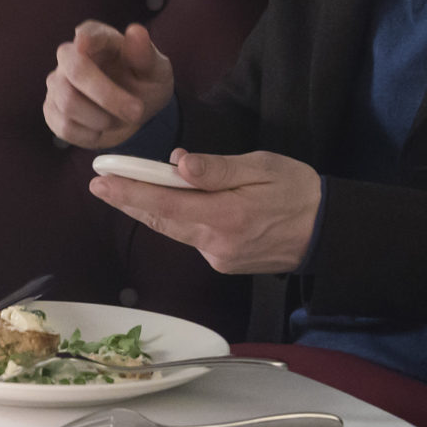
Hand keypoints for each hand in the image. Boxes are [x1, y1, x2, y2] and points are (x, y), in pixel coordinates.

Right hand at [44, 21, 174, 147]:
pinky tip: (101, 129)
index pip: (89, 32)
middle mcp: (71, 57)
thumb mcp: (156, 72)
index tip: (84, 42)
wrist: (131, 114)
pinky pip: (63, 126)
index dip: (86, 38)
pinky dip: (89, 135)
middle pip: (75, 70)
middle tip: (137, 112)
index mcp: (100, 40)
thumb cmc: (143, 85)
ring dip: (101, 119)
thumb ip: (145, 54)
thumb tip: (136, 31)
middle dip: (107, 95)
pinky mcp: (51, 110)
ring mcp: (57, 83)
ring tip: (119, 120)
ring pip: (68, 102)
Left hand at [88, 149, 319, 274]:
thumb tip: (179, 164)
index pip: (166, 203)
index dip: (130, 193)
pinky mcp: (223, 262)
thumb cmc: (297, 190)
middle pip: (162, 220)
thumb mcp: (262, 166)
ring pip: (174, 229)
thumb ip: (218, 169)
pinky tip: (166, 204)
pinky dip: (175, 219)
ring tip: (121, 190)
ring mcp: (219, 257)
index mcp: (227, 216)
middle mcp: (217, 243)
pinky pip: (190, 237)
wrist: (327, 231)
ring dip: (147, 210)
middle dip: (128, 201)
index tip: (101, 181)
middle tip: (99, 183)